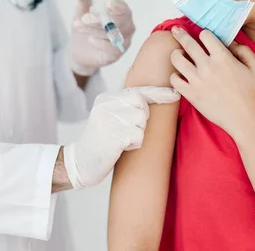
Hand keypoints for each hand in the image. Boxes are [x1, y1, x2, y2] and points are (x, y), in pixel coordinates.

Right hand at [63, 86, 179, 188]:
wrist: (79, 163)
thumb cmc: (100, 141)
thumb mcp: (108, 117)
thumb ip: (125, 106)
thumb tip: (152, 95)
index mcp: (105, 98)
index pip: (137, 90)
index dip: (158, 93)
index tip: (175, 95)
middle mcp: (105, 105)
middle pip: (142, 105)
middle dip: (142, 120)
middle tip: (127, 131)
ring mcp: (108, 119)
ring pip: (142, 120)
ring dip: (137, 133)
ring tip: (121, 140)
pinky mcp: (112, 136)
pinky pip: (138, 136)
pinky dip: (134, 144)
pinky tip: (120, 148)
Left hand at [71, 0, 135, 76]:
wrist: (80, 50)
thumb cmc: (86, 27)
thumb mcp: (82, 11)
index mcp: (121, 12)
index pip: (123, 8)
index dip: (116, 6)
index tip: (106, 4)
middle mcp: (127, 26)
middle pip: (118, 22)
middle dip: (99, 19)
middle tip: (83, 18)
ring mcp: (124, 41)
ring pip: (112, 35)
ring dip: (93, 29)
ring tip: (78, 25)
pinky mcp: (117, 55)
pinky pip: (111, 49)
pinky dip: (99, 43)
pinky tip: (91, 40)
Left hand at [169, 27, 254, 138]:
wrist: (245, 119)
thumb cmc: (253, 94)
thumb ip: (244, 50)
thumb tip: (231, 43)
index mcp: (223, 57)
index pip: (205, 35)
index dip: (204, 34)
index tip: (203, 37)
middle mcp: (207, 66)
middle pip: (187, 43)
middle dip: (180, 34)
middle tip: (175, 30)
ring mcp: (196, 80)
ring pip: (176, 59)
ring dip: (176, 54)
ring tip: (179, 55)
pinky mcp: (190, 94)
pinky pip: (173, 80)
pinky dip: (174, 76)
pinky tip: (180, 75)